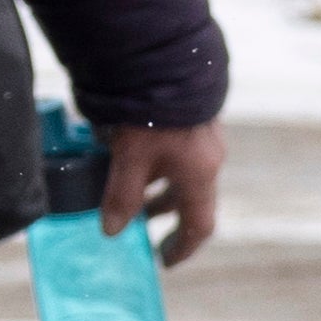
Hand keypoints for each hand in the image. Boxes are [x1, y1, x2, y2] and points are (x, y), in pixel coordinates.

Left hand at [96, 121, 228, 264]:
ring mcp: (206, 137)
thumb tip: (111, 231)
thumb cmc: (152, 113)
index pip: (200, 226)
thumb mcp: (131, 158)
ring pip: (186, 175)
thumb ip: (122, 196)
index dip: (183, 248)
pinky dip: (163, 167)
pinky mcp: (194, 118)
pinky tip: (138, 157)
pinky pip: (182, 155)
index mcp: (200, 176)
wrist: (172, 60)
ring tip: (136, 194)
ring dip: (162, 189)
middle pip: (192, 200)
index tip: (165, 261)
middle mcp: (209, 160)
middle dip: (166, 216)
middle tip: (142, 226)